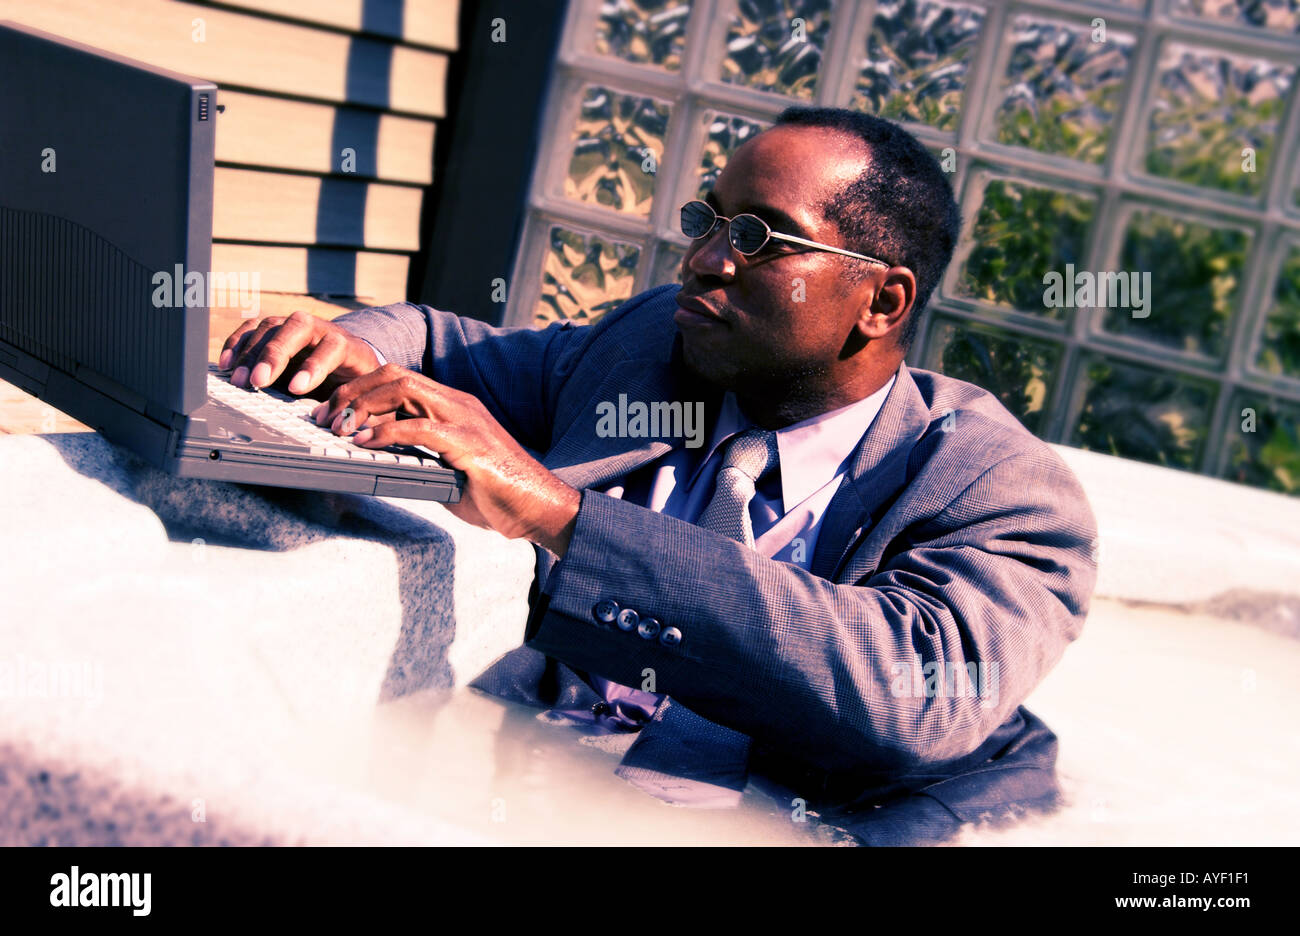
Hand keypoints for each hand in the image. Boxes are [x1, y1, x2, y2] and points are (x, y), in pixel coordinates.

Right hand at [218, 310, 381, 396]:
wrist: (352, 363)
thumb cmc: (357, 384)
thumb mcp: (363, 396)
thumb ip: (355, 409)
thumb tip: (346, 428)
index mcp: (350, 346)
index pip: (333, 347)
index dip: (314, 366)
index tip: (296, 389)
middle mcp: (322, 329)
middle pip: (298, 326)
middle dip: (275, 354)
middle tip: (257, 381)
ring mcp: (296, 326)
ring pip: (272, 326)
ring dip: (251, 353)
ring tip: (238, 380)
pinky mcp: (275, 329)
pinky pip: (253, 329)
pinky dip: (237, 344)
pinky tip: (226, 364)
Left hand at [313, 365, 580, 555]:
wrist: (538, 509)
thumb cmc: (497, 494)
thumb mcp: (450, 468)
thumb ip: (421, 457)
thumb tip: (383, 461)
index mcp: (453, 407)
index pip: (398, 379)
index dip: (359, 390)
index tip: (332, 413)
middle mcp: (458, 405)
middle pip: (394, 375)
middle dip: (352, 391)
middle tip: (325, 417)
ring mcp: (465, 420)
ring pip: (404, 390)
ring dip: (363, 406)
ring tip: (340, 428)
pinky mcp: (470, 443)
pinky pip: (420, 428)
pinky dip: (386, 432)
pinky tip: (366, 443)